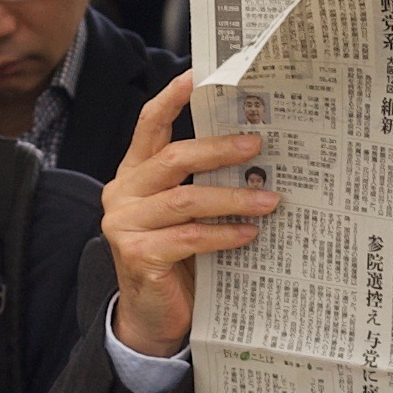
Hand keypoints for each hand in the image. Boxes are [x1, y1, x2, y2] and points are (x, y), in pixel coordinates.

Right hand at [100, 74, 274, 363]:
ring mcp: (125, 225)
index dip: (171, 98)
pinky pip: (189, 237)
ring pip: (186, 199)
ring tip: (269, 200)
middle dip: (218, 149)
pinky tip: (249, 234)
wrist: (152, 318)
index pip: (148, 126)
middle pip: (173, 159)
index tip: (197, 75)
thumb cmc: (176, 260)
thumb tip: (252, 156)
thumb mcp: (184, 215)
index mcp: (134, 175)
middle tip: (256, 145)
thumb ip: (200, 184)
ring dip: (233, 199)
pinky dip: (223, 235)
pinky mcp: (137, 255)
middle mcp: (122, 194)